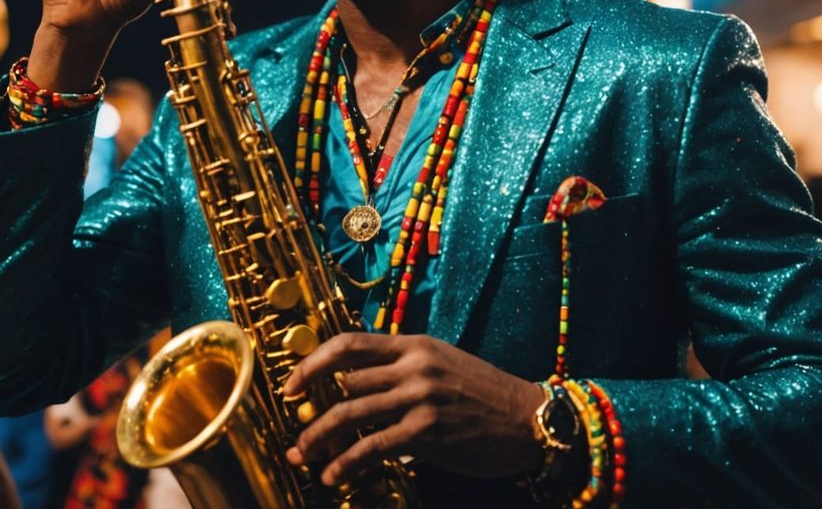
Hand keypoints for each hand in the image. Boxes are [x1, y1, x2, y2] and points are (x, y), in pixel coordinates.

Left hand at [283, 333, 543, 486]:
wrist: (530, 420)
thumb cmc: (485, 396)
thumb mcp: (443, 364)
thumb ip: (402, 368)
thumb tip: (354, 386)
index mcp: (414, 345)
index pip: (349, 344)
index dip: (311, 363)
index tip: (291, 386)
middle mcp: (414, 366)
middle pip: (344, 384)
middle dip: (313, 414)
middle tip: (297, 437)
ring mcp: (420, 397)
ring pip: (350, 414)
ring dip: (319, 439)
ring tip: (303, 458)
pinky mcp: (428, 431)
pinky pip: (372, 446)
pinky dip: (346, 463)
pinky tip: (333, 476)